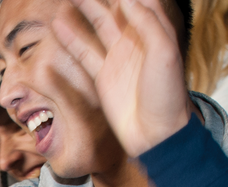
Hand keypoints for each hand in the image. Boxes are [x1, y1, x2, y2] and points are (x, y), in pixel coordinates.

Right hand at [52, 0, 190, 156]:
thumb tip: (128, 0)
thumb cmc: (167, 95)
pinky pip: (84, 52)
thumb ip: (148, 23)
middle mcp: (136, 41)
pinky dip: (71, 38)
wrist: (156, 132)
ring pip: (98, 25)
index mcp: (156, 32)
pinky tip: (59, 25)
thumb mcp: (164, 53)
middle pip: (117, 8)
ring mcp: (118, 57)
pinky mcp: (103, 75)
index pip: (141, 1)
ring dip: (85, 9)